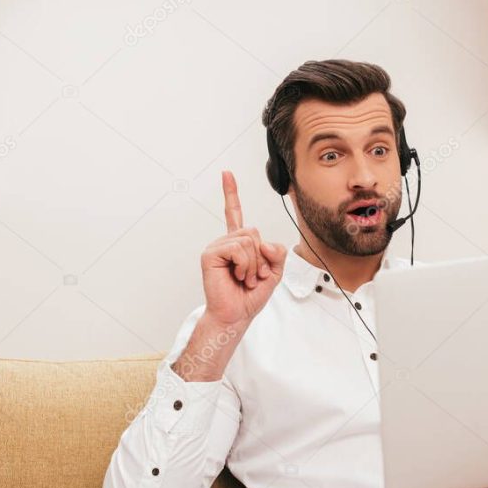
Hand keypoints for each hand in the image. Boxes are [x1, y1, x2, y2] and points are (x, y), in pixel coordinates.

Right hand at [200, 171, 286, 327]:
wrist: (236, 314)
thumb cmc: (250, 295)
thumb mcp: (274, 272)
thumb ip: (277, 253)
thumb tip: (263, 243)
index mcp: (239, 243)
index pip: (234, 213)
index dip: (231, 193)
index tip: (226, 173)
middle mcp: (227, 241)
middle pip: (254, 232)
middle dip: (261, 258)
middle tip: (252, 276)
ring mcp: (217, 246)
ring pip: (248, 240)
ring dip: (253, 265)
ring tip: (244, 278)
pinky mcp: (210, 254)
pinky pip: (238, 249)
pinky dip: (244, 265)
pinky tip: (236, 276)